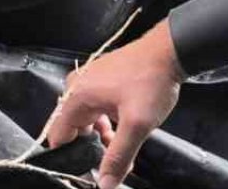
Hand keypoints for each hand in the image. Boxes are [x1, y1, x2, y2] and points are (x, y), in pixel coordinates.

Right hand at [44, 21, 186, 188]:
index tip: (89, 171)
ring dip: (102, 138)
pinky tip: (124, 130)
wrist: (169, 51)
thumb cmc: (150, 83)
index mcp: (76, 96)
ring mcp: (88, 81)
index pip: (58, 135)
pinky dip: (107, 123)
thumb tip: (104, 184)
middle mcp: (76, 87)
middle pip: (73, 129)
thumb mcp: (137, 124)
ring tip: (123, 148)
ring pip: (86, 120)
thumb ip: (119, 156)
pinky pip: (95, 108)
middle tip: (114, 163)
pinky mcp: (101, 79)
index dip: (71, 157)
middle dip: (91, 149)